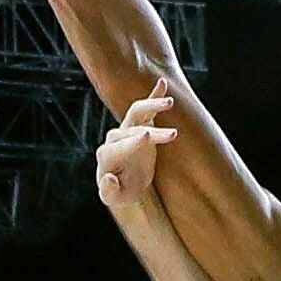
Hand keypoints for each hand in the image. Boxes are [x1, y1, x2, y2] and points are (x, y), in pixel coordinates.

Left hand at [96, 90, 179, 213]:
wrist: (125, 182)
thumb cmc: (121, 191)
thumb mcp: (115, 198)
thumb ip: (109, 192)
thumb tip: (109, 178)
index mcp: (107, 156)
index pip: (119, 146)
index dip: (132, 142)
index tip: (147, 136)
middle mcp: (115, 138)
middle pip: (132, 130)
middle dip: (153, 132)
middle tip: (174, 135)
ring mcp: (126, 128)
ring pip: (137, 112)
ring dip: (152, 105)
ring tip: (171, 103)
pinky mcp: (138, 123)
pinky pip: (145, 107)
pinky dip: (154, 94)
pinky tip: (163, 83)